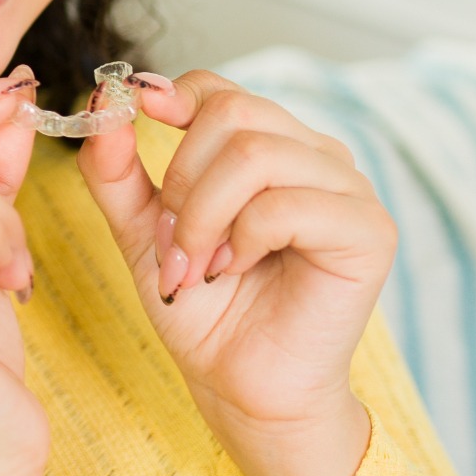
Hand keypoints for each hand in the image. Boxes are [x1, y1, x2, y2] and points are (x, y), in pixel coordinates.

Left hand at [78, 70, 395, 475]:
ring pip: (255, 155)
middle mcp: (316, 156)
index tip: (132, 116)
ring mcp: (350, 189)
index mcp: (270, 146)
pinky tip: (238, 271)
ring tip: (200, 268)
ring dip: (204, 217)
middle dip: (181, 182)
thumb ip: (117, 170)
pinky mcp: (369, 231)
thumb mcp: (141, 230)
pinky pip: (286, 204)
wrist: (239, 386)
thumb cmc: (201, 309)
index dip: (170, 99)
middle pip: (233, 114)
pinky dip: (242, 240)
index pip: (219, 90)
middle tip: (174, 245)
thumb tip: (106, 95)